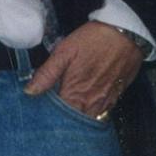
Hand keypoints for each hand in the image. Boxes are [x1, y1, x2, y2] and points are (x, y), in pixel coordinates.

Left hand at [23, 21, 143, 118]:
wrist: (126, 34)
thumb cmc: (93, 40)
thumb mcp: (65, 51)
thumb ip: (47, 74)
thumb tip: (29, 91)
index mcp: (75, 94)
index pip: (59, 118)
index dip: (49, 118)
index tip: (40, 114)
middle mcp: (91, 103)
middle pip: (75, 122)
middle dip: (64, 122)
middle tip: (52, 116)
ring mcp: (106, 101)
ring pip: (89, 119)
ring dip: (79, 118)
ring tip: (68, 112)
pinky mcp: (116, 96)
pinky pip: (102, 112)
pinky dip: (92, 112)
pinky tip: (86, 104)